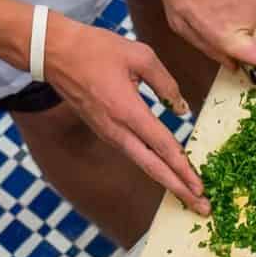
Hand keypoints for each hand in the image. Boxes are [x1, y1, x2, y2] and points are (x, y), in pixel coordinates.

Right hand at [40, 15, 204, 206]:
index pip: (162, 146)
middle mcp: (116, 129)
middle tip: (203, 207)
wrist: (53, 52)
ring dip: (168, 181)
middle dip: (179, 189)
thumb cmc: (95, 48)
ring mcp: (108, 133)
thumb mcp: (139, 55)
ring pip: (143, 164)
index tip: (200, 188)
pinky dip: (153, 166)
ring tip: (189, 195)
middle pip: (153, 168)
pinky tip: (167, 171)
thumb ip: (166, 83)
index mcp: (127, 111)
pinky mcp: (104, 131)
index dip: (183, 168)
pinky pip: (133, 153)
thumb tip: (182, 110)